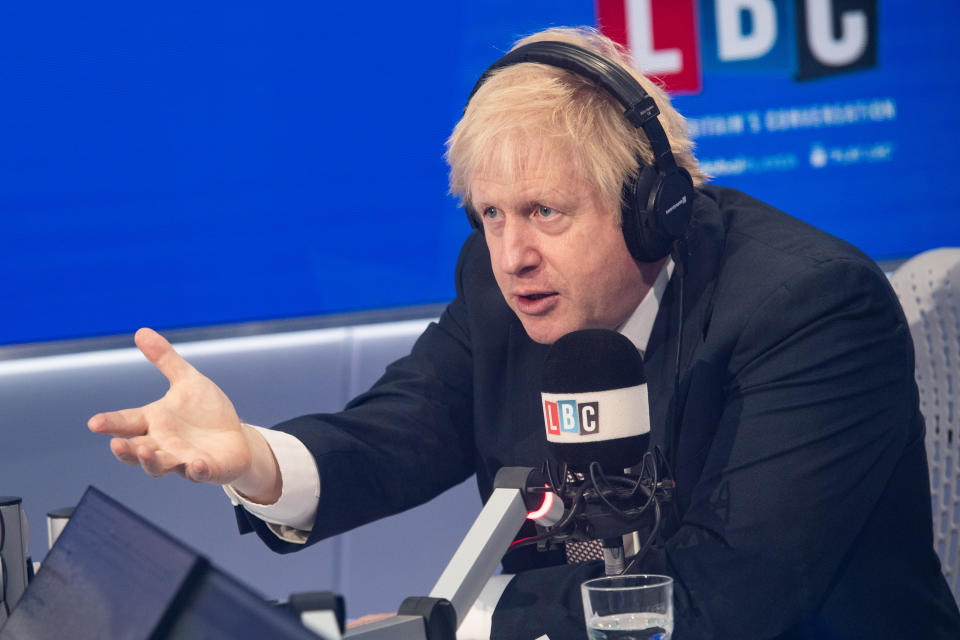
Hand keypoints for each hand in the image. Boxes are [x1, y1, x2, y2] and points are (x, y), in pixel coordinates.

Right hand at [88, 328, 279, 500]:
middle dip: (126, 450)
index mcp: (153, 422)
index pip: (126, 422)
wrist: (234, 438)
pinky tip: (195, 462)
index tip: (94, 423)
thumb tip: (141, 331)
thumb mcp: (187, 381)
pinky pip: (198, 473)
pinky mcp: (205, 470)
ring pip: (160, 467)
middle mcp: (162, 445)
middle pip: (136, 452)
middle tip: (116, 444)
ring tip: (147, 452)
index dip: (110, 423)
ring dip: (152, 462)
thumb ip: (165, 360)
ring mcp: (181, 460)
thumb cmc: (205, 412)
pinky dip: (195, 469)